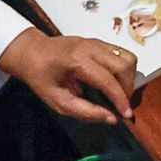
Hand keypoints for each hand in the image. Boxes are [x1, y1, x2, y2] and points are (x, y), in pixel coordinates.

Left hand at [0, 32, 140, 123]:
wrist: (31, 52)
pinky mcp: (99, 42)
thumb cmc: (40, 76)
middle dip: (128, 88)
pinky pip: (121, 54)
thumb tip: (112, 118)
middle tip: (120, 105)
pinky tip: (113, 82)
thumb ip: (86, 111)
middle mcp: (90, 47)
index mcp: (76, 60)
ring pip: (128, 57)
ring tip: (119, 93)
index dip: (120, 99)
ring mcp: (96, 42)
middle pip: (124, 65)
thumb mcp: (58, 101)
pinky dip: (123, 70)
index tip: (126, 115)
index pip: (108, 80)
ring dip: (128, 78)